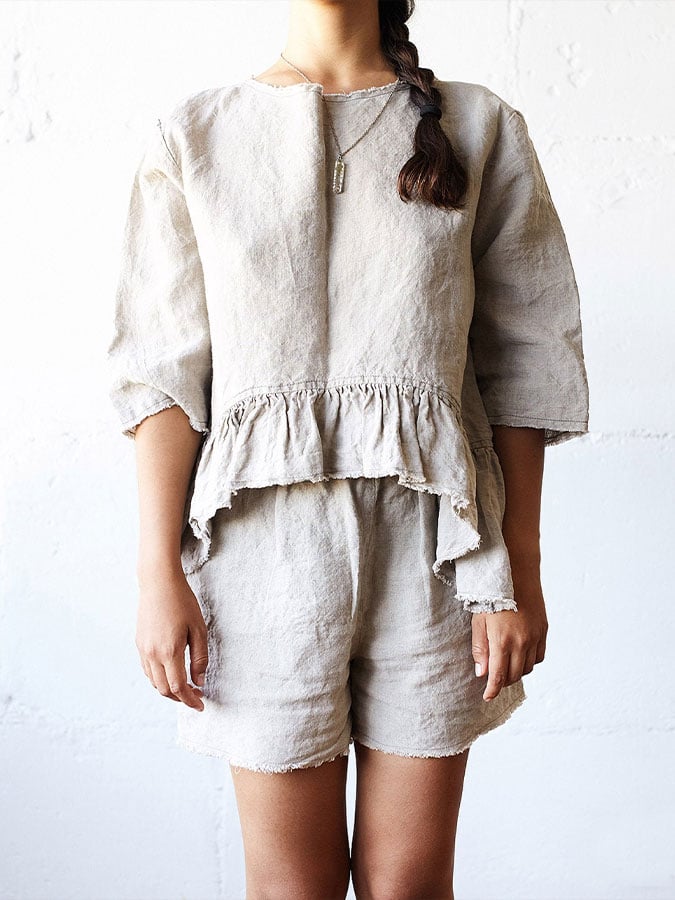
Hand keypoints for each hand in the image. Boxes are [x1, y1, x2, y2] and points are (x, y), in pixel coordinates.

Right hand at [135, 562, 208, 710]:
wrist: (159, 583)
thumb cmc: (183, 603)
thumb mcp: (199, 629)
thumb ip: (200, 658)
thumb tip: (199, 681)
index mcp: (169, 651)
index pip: (178, 687)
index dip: (190, 700)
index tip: (201, 705)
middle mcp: (152, 654)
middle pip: (164, 690)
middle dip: (180, 698)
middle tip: (196, 697)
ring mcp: (143, 650)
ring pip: (154, 682)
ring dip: (169, 690)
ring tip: (185, 687)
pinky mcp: (139, 644)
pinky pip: (147, 670)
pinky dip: (159, 679)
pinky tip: (171, 673)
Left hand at [471, 560, 547, 701]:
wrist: (516, 572)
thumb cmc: (492, 595)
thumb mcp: (478, 620)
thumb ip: (480, 648)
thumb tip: (482, 673)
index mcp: (502, 640)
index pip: (498, 676)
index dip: (492, 690)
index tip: (487, 697)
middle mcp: (521, 642)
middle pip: (514, 675)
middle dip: (503, 681)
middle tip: (493, 678)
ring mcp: (535, 637)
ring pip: (528, 668)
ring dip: (517, 672)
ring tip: (506, 665)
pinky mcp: (544, 630)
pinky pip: (539, 656)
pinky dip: (530, 661)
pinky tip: (520, 655)